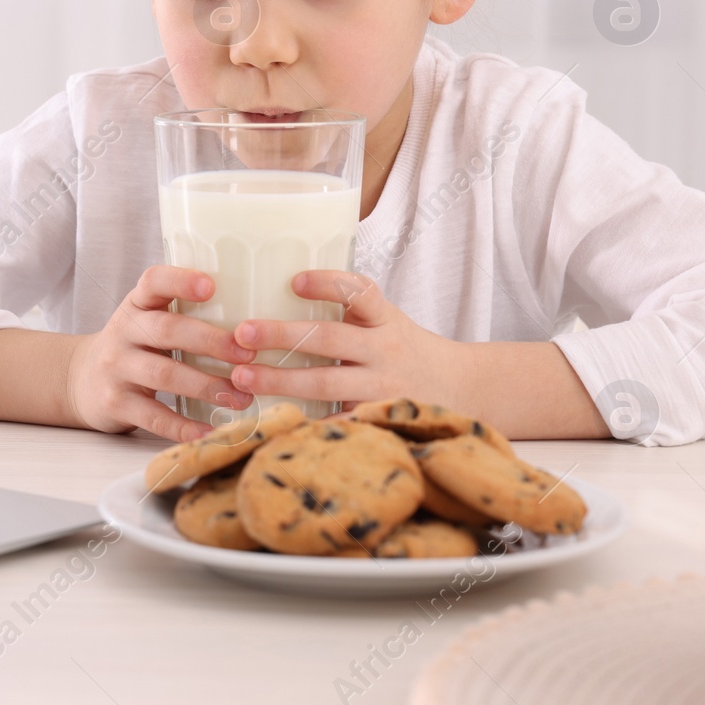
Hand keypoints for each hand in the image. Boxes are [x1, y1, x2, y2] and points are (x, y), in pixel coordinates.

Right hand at [64, 264, 256, 441]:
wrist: (79, 379)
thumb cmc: (132, 347)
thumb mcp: (146, 321)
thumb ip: (183, 315)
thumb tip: (252, 325)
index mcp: (136, 304)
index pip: (153, 282)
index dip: (180, 281)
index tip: (211, 287)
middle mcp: (123, 331)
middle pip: (167, 331)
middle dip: (211, 342)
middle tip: (248, 355)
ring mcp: (116, 368)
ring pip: (164, 375)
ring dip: (206, 386)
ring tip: (240, 398)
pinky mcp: (114, 403)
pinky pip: (153, 416)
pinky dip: (183, 426)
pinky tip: (210, 431)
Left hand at [225, 270, 466, 409]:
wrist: (462, 389)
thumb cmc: (405, 349)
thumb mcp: (386, 320)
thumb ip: (347, 310)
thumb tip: (277, 287)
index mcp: (384, 319)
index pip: (358, 292)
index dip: (326, 284)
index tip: (292, 281)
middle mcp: (384, 351)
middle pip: (329, 339)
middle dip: (282, 335)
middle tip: (242, 333)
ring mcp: (381, 388)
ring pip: (326, 384)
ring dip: (280, 380)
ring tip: (242, 376)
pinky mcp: (375, 420)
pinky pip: (337, 422)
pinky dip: (305, 423)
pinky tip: (270, 422)